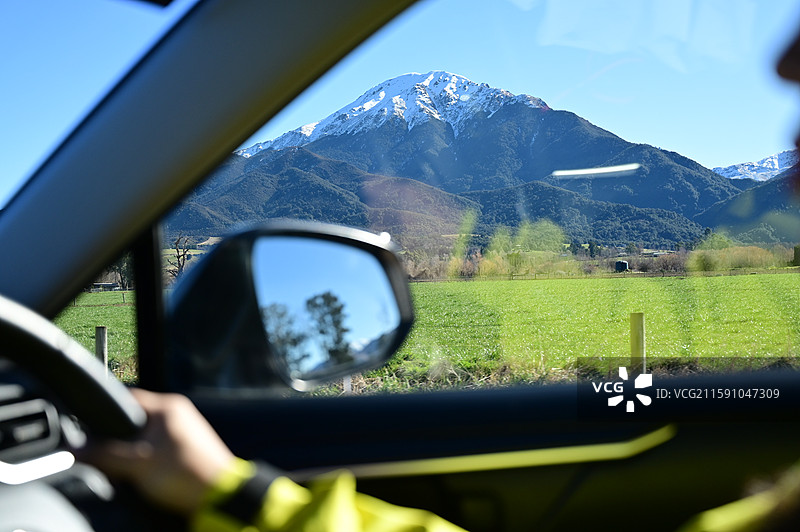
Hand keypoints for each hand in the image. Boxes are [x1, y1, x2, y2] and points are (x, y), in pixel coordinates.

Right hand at [80, 388, 235, 515]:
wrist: (219, 498)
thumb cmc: (186, 475)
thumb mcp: (137, 464)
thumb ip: (104, 454)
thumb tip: (76, 449)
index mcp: (168, 406)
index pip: (127, 398)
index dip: (104, 412)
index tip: (87, 429)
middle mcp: (177, 413)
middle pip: (133, 419)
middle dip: (116, 437)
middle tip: (105, 454)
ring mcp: (182, 431)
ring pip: (143, 436)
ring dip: (130, 451)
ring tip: (125, 466)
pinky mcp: (184, 449)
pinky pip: (154, 449)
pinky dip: (144, 459)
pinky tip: (140, 472)